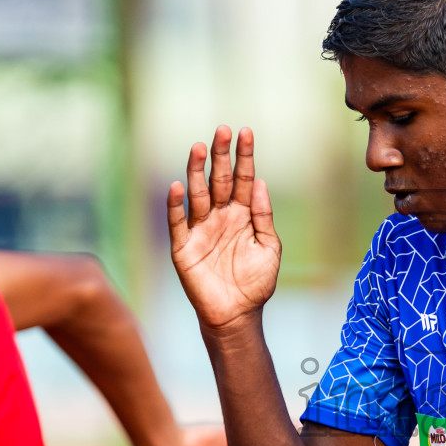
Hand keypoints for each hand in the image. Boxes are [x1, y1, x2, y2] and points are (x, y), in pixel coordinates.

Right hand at [168, 126, 281, 334]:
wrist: (237, 315)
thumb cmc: (255, 283)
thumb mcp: (269, 248)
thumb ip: (264, 217)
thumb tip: (262, 183)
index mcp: (243, 214)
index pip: (244, 179)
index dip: (244, 156)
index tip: (246, 132)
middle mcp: (220, 216)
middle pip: (220, 180)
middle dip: (221, 156)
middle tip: (222, 130)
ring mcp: (201, 229)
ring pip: (198, 195)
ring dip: (197, 171)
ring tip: (199, 148)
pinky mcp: (184, 247)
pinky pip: (178, 222)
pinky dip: (176, 205)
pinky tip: (177, 186)